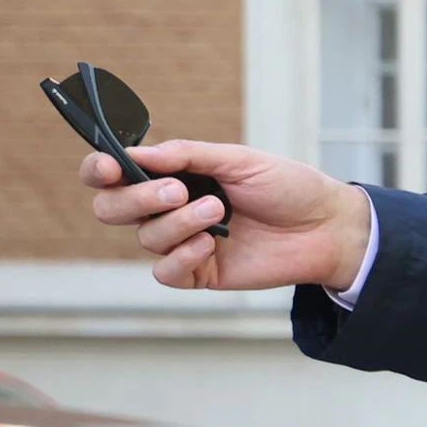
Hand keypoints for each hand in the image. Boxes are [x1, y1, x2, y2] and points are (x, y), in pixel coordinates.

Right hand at [82, 140, 372, 293]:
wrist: (327, 227)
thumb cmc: (287, 187)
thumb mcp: (238, 160)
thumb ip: (187, 155)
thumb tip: (137, 153)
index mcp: (171, 175)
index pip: (112, 175)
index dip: (99, 170)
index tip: (109, 166)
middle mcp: (168, 209)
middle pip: (111, 209)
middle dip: (136, 198)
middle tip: (177, 191)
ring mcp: (182, 242)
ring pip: (145, 238)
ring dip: (177, 223)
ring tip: (219, 211)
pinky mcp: (200, 273)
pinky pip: (165, 271)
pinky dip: (181, 257)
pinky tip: (210, 245)